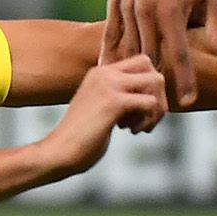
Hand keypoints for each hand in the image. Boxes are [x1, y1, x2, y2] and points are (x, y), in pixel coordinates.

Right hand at [38, 55, 166, 177]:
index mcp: (100, 72)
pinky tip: (133, 131)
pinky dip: (149, 119)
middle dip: (158, 94)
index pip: (140, 62)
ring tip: (140, 127)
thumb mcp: (101, 109)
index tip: (139, 111)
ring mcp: (109, 85)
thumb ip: (121, 97)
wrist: (58, 152)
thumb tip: (153, 99)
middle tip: (146, 118)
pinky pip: (151, 102)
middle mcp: (104, 73)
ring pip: (156, 81)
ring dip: (156, 108)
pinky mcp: (113, 102)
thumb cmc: (80, 138)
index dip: (148, 87)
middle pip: (151, 67)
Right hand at [101, 0, 216, 108]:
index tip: (188, 102)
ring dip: (132, 76)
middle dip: (155, 84)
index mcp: (172, 12)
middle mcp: (147, 11)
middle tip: (158, 110)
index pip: (179, 55)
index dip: (184, 80)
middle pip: (152, 58)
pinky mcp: (114, 4)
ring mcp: (128, 7)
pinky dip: (110, 57)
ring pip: (129, 50)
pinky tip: (108, 75)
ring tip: (134, 97)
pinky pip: (110, 36)